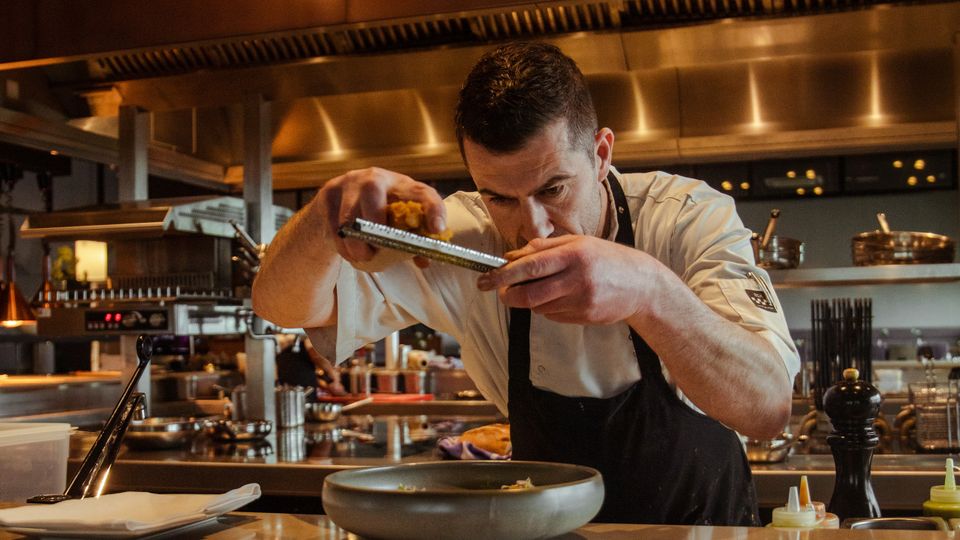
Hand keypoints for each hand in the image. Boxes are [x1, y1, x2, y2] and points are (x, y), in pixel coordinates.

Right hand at [316, 167, 445, 264]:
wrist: (336, 207)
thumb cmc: (376, 216)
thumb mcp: (397, 224)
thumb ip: (411, 241)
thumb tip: (424, 260)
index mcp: (401, 185)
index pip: (421, 192)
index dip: (432, 209)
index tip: (436, 229)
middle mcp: (375, 178)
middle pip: (372, 189)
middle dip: (375, 223)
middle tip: (378, 249)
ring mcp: (349, 184)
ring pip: (349, 214)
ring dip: (357, 243)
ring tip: (363, 257)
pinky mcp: (329, 194)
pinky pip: (334, 226)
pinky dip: (343, 246)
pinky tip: (349, 252)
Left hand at [476, 236, 663, 324]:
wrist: (642, 285)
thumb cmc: (606, 259)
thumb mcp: (579, 243)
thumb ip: (544, 248)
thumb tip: (511, 256)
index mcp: (575, 254)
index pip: (531, 266)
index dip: (504, 275)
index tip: (486, 279)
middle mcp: (577, 279)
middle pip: (529, 294)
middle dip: (508, 295)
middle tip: (499, 291)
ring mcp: (582, 301)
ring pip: (539, 306)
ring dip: (530, 299)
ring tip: (542, 288)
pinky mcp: (584, 317)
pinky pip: (553, 315)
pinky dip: (547, 307)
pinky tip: (561, 297)